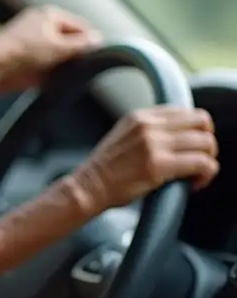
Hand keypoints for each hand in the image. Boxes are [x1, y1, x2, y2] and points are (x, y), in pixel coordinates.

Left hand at [0, 6, 101, 93]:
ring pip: (56, 52)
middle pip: (67, 39)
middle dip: (75, 53)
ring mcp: (30, 39)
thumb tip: (98, 39)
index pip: (80, 26)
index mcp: (50, 15)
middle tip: (84, 67)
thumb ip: (81, 44)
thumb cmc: (25, 51)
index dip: (90, 41)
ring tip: (69, 75)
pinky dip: (50, 70)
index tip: (98, 56)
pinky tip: (54, 80)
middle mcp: (40, 24)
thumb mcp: (59, 47)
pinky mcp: (21, 55)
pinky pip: (43, 62)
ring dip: (63, 64)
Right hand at [71, 105, 218, 212]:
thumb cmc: (107, 168)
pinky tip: (194, 184)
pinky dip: (206, 175)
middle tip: (199, 160)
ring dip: (208, 160)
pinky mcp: (159, 165)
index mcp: (140, 116)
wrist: (89, 186)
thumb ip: (149, 129)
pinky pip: (202, 163)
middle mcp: (148, 125)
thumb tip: (181, 134)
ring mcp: (154, 144)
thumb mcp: (125, 135)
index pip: (188, 111)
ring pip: (206, 143)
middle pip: (202, 122)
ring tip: (196, 175)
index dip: (198, 130)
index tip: (191, 148)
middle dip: (207, 143)